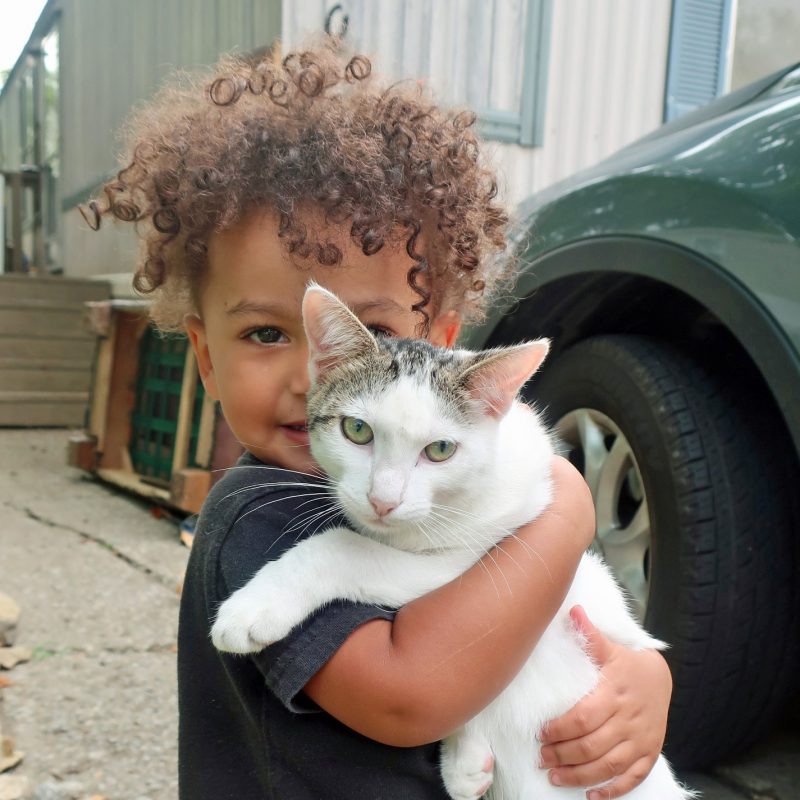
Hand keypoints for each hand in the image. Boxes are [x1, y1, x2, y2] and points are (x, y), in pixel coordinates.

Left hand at [538, 606, 671, 797]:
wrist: (661, 679)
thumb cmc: (626, 664)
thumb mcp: (610, 648)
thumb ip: (589, 635)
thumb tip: (572, 610)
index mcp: (614, 693)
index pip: (584, 718)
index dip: (561, 729)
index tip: (541, 733)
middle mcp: (628, 720)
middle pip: (592, 746)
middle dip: (563, 756)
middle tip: (541, 758)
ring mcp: (640, 740)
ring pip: (609, 766)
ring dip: (580, 776)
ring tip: (555, 777)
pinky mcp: (649, 754)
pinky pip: (631, 778)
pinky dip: (612, 790)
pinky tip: (591, 795)